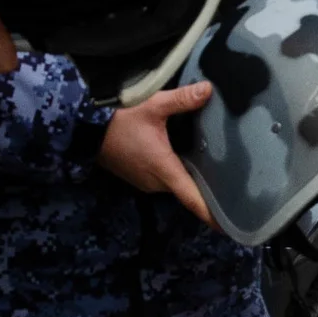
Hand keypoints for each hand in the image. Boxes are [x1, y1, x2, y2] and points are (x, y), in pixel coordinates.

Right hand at [98, 81, 216, 223]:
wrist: (84, 128)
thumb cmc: (120, 119)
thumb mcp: (153, 106)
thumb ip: (182, 100)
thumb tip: (208, 90)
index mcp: (164, 170)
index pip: (192, 199)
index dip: (211, 214)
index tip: (229, 227)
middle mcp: (156, 182)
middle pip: (187, 190)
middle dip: (207, 188)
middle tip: (233, 183)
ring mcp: (145, 182)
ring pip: (175, 182)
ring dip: (189, 177)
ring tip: (216, 168)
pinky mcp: (137, 177)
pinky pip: (163, 178)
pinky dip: (175, 171)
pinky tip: (187, 158)